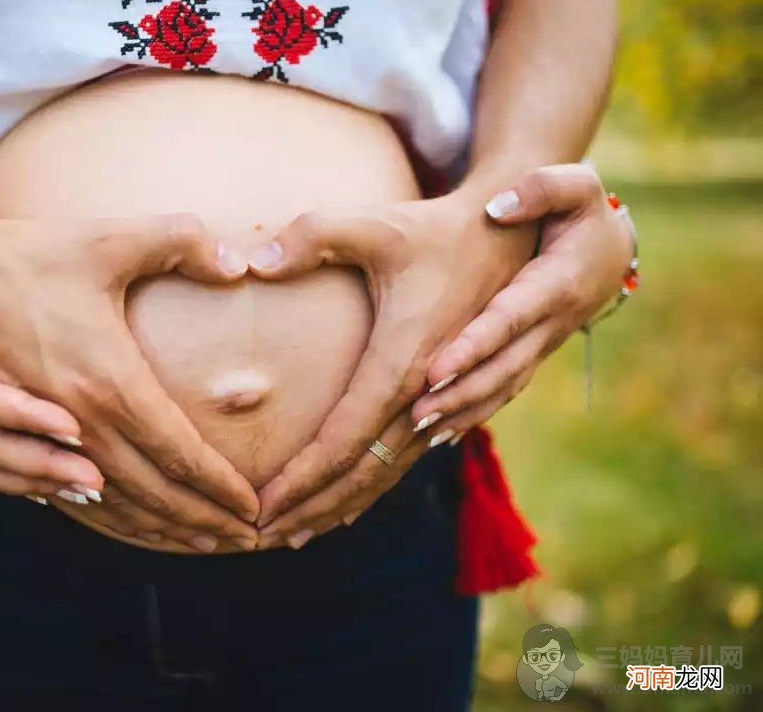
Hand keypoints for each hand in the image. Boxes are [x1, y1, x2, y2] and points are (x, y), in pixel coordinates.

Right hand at [0, 212, 259, 548]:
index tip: (254, 509)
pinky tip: (130, 526)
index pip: (180, 454)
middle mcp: (78, 423)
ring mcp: (42, 437)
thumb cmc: (28, 253)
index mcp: (108, 381)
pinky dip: (108, 520)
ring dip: (160, 530)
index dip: (221, 486)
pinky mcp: (15, 439)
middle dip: (203, 521)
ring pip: (112, 505)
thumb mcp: (109, 238)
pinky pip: (69, 497)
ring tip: (201, 545)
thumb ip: (181, 241)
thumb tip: (241, 263)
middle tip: (246, 539)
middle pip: (153, 492)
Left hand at [246, 190, 535, 541]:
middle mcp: (424, 399)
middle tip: (256, 539)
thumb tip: (255, 261)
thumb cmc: (436, 232)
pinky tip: (343, 511)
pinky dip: (368, 491)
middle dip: (309, 508)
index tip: (255, 508)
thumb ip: (314, 236)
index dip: (297, 479)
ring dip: (337, 509)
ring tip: (291, 536)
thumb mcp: (376, 225)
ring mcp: (440, 407)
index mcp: (401, 364)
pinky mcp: (445, 405)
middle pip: (359, 474)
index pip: (341, 442)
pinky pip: (402, 462)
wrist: (508, 241)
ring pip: (382, 476)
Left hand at [410, 164, 634, 438]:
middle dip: (460, 393)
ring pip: (502, 386)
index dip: (475, 346)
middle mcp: (551, 323)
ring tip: (417, 432)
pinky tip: (437, 435)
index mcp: (555, 283)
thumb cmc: (581, 208)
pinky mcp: (531, 356)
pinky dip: (473, 413)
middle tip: (415, 414)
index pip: (509, 318)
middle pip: (502, 366)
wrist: (608, 244)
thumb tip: (499, 207)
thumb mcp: (574, 184)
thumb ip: (541, 188)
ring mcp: (542, 345)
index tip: (435, 368)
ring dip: (462, 412)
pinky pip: (502, 391)